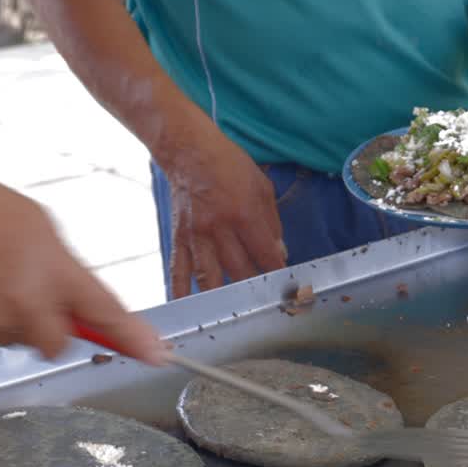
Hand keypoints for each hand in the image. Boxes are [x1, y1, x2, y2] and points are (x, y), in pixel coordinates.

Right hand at [0, 170, 166, 364]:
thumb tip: (83, 304)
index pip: (106, 314)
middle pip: (59, 345)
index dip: (134, 338)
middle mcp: (29, 304)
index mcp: (57, 273)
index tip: (158, 355)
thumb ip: (68, 272)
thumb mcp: (44, 230)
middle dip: (56, 330)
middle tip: (38, 298)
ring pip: (24, 340)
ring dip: (20, 321)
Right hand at [158, 123, 287, 297]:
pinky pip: (179, 270)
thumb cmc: (229, 165)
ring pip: (210, 278)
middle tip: (267, 306)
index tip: (288, 289)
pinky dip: (183, 292)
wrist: (188, 151)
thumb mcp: (262, 187)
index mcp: (244, 214)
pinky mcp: (179, 238)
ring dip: (223, 299)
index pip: (265, 255)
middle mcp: (219, 228)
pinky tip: (188, 310)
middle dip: (255, 292)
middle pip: (240, 272)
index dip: (277, 275)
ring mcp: (196, 236)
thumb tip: (279, 253)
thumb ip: (272, 223)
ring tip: (235, 316)